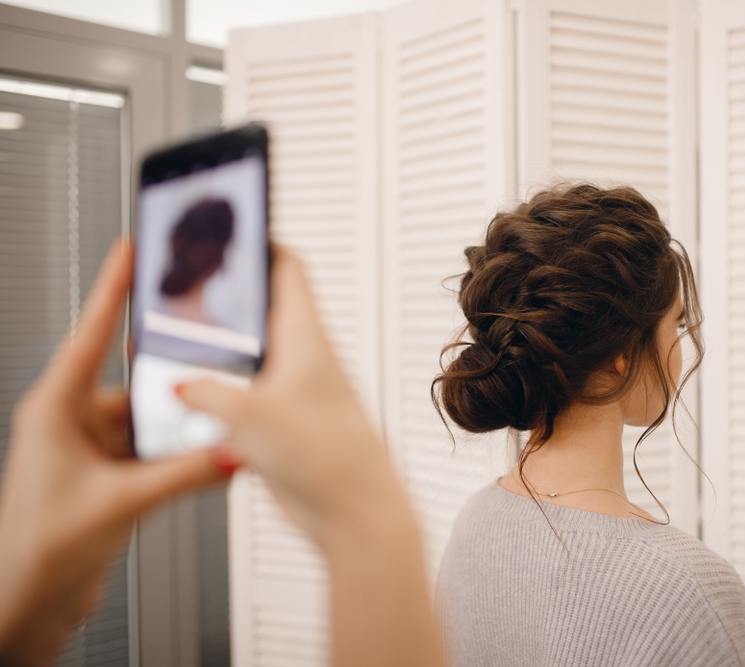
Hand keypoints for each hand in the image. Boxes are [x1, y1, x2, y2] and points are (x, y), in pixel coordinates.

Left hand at [0, 240, 233, 666]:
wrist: (27, 601)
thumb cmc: (38, 548)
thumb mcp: (122, 501)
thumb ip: (186, 471)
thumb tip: (233, 449)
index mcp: (54, 408)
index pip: (92, 332)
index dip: (114, 286)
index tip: (133, 247)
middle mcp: (72, 420)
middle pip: (135, 378)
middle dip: (172, 381)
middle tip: (208, 367)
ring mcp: (91, 446)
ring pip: (151, 417)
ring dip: (179, 428)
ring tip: (209, 432)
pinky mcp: (109, 472)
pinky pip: (154, 448)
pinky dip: (178, 455)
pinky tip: (201, 461)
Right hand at [178, 249, 399, 552]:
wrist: (354, 513)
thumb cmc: (323, 458)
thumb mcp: (250, 415)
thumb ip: (206, 391)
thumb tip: (182, 382)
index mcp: (306, 338)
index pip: (288, 270)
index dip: (261, 242)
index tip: (233, 224)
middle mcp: (305, 359)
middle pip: (267, 309)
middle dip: (231, 294)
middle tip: (191, 282)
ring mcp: (297, 392)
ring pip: (256, 355)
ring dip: (224, 346)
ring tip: (182, 338)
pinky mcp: (288, 425)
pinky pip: (252, 394)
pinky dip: (225, 389)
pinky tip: (197, 400)